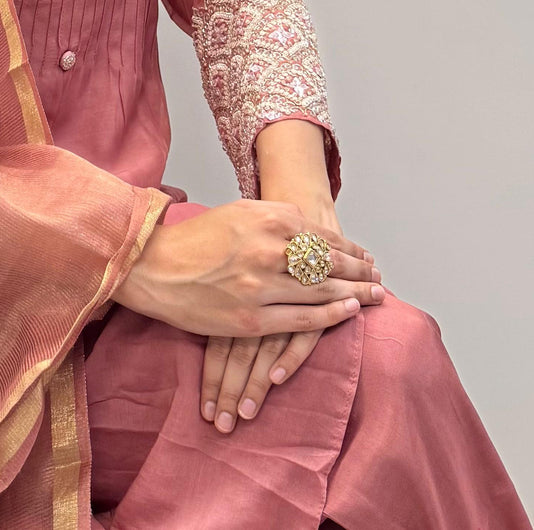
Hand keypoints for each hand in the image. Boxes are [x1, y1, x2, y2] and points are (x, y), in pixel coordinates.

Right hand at [199, 197, 380, 433]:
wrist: (154, 268)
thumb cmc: (195, 239)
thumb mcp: (238, 213)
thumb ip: (275, 218)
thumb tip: (309, 230)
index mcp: (268, 219)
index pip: (323, 236)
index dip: (350, 249)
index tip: (366, 256)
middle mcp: (270, 250)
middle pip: (329, 264)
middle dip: (359, 272)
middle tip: (379, 278)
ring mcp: (262, 287)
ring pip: (322, 292)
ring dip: (354, 294)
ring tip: (374, 296)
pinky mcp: (252, 319)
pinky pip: (303, 321)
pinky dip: (330, 316)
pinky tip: (348, 312)